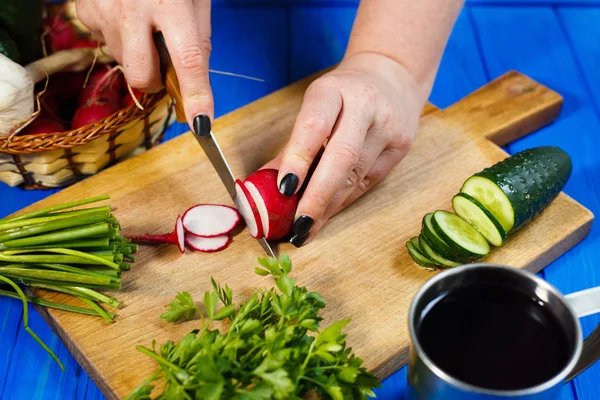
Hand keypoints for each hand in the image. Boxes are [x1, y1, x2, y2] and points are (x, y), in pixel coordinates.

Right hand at [76, 0, 213, 124]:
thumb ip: (197, 38)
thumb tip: (194, 79)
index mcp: (171, 3)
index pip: (188, 59)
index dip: (196, 95)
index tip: (202, 124)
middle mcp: (132, 9)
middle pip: (142, 76)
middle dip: (156, 80)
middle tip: (165, 59)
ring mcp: (103, 11)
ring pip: (123, 63)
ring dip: (138, 55)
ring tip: (145, 23)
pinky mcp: (84, 10)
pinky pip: (105, 43)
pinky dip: (119, 38)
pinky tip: (125, 15)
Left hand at [264, 52, 426, 246]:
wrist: (392, 75)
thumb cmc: (343, 95)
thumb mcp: (315, 105)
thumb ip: (293, 144)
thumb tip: (264, 187)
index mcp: (333, 89)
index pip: (314, 125)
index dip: (298, 159)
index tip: (283, 189)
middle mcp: (364, 105)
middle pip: (342, 157)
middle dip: (317, 196)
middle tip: (297, 225)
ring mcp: (388, 126)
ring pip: (356, 176)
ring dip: (329, 207)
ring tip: (306, 228)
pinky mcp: (401, 146)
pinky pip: (368, 182)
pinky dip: (344, 201)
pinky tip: (327, 214)